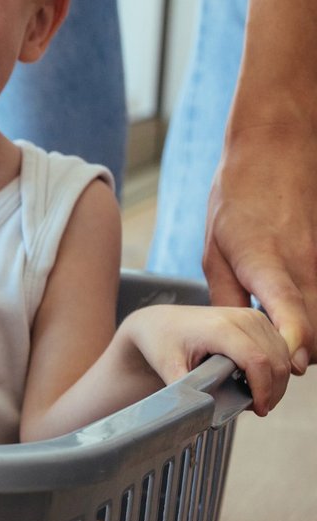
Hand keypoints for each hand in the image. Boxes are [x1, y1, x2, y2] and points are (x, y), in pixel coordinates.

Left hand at [121, 304, 293, 415]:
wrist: (160, 322)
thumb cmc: (162, 342)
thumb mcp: (168, 368)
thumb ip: (188, 391)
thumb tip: (202, 415)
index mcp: (219, 328)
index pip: (257, 361)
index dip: (263, 389)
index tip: (258, 409)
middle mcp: (241, 317)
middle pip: (276, 359)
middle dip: (273, 390)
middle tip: (258, 408)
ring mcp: (252, 316)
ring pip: (283, 354)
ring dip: (277, 380)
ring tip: (257, 398)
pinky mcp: (257, 318)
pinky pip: (280, 347)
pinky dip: (276, 367)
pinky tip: (258, 382)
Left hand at [202, 115, 316, 375]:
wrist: (275, 152)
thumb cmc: (237, 200)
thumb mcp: (214, 251)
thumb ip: (227, 297)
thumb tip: (230, 338)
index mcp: (268, 265)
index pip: (290, 315)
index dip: (289, 347)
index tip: (280, 366)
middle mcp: (305, 268)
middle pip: (316, 332)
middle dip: (295, 357)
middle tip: (267, 368)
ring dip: (307, 341)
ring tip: (275, 346)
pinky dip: (312, 318)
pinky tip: (289, 320)